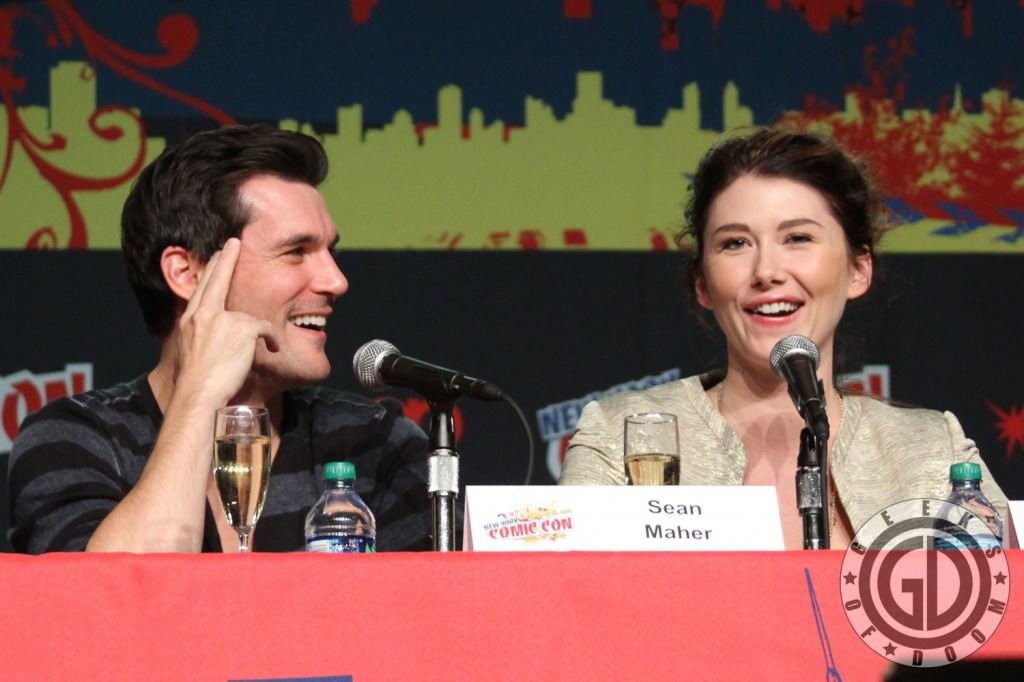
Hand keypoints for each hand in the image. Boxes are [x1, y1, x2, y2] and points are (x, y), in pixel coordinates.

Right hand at [173, 238, 278, 403]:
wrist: (199, 393)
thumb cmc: (196, 383)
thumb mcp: (192, 352)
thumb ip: (201, 338)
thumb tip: (211, 339)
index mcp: (190, 320)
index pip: (201, 288)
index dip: (210, 270)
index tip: (215, 256)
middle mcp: (203, 314)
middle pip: (216, 279)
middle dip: (225, 258)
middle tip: (232, 242)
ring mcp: (222, 319)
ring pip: (247, 314)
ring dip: (257, 330)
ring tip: (265, 338)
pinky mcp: (242, 328)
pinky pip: (266, 329)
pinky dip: (271, 340)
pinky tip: (272, 349)